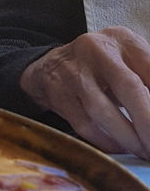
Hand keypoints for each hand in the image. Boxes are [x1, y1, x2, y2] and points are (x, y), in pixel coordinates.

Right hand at [20, 27, 149, 156]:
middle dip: (147, 121)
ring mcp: (74, 72)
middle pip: (128, 87)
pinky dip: (105, 140)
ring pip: (102, 110)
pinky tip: (121, 148)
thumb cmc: (101, 65)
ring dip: (127, 137)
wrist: (50, 66)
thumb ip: (147, 76)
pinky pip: (84, 124)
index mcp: (122, 40)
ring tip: (143, 151)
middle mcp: (96, 50)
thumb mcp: (128, 58)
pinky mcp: (59, 94)